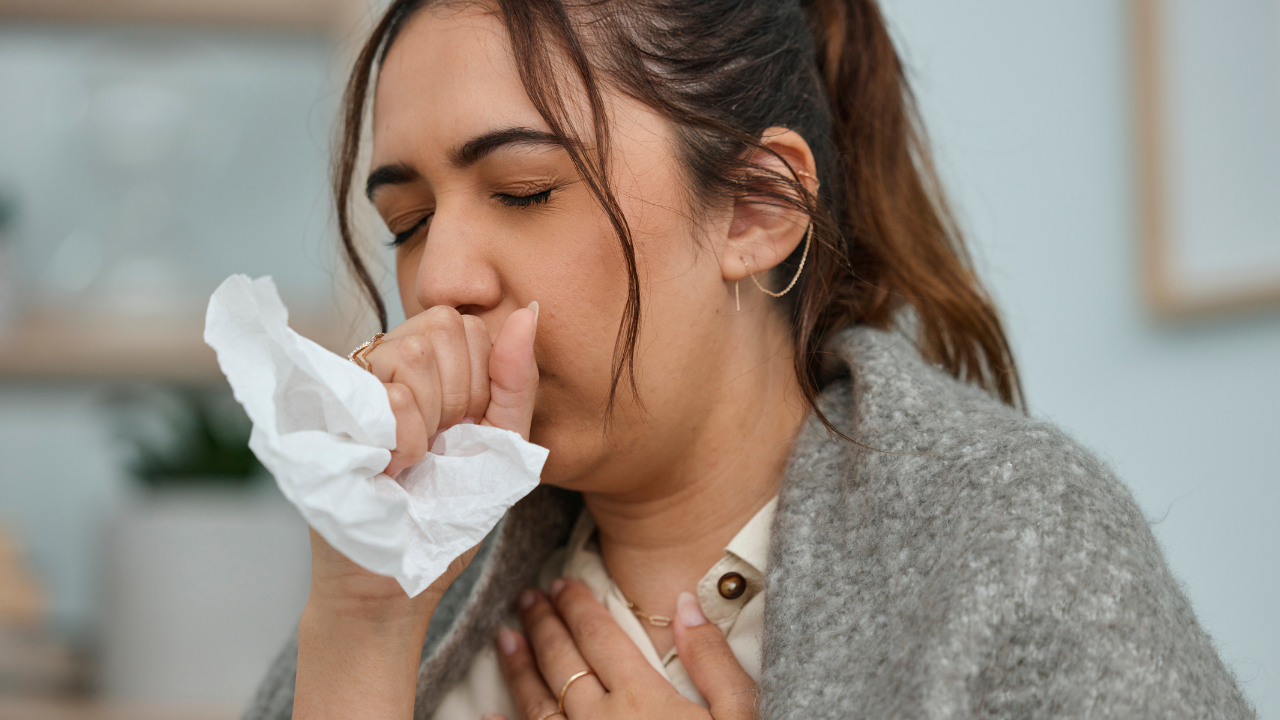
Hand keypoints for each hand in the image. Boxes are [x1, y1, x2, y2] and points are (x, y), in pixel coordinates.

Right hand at [294, 303, 539, 719]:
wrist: (392, 580)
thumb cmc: (445, 516)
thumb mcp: (501, 445)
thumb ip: (516, 380)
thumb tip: (528, 311)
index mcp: (426, 367)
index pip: (465, 322)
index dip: (479, 379)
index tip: (464, 430)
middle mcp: (380, 362)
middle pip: (441, 326)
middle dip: (458, 394)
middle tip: (437, 445)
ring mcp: (349, 382)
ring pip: (412, 353)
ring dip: (430, 419)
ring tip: (412, 458)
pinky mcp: (325, 409)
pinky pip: (386, 392)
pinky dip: (405, 438)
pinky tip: (392, 468)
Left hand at [490, 579, 758, 719]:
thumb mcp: (742, 717)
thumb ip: (714, 661)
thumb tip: (684, 603)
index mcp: (644, 699)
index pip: (601, 636)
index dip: (579, 606)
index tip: (562, 583)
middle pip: (562, 662)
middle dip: (542, 624)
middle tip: (527, 598)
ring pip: (536, 704)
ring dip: (518, 667)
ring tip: (504, 637)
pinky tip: (487, 715)